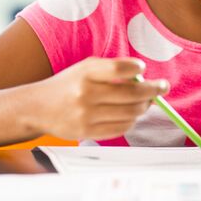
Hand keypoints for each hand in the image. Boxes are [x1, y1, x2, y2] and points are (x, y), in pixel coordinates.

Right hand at [30, 57, 168, 140]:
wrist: (37, 108)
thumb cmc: (68, 85)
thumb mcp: (85, 69)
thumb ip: (113, 70)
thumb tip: (145, 79)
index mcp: (85, 73)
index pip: (118, 68)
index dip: (136, 68)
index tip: (143, 69)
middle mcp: (85, 94)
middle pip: (131, 94)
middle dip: (153, 90)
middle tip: (163, 87)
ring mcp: (86, 115)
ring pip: (130, 113)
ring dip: (144, 106)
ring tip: (146, 101)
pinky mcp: (87, 132)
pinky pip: (121, 128)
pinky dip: (131, 120)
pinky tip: (130, 114)